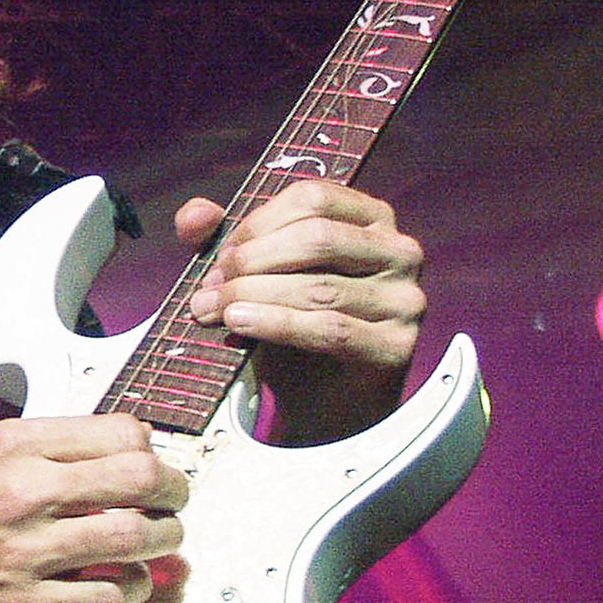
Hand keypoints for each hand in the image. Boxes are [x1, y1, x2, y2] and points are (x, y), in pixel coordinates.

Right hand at [0, 414, 187, 602]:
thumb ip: (27, 449)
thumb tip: (91, 450)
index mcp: (9, 446)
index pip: (117, 431)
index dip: (148, 447)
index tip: (150, 458)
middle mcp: (23, 492)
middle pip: (140, 478)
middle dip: (174, 489)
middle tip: (175, 498)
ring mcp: (27, 550)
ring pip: (135, 537)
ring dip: (163, 540)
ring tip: (161, 540)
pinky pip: (106, 595)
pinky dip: (129, 590)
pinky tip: (125, 583)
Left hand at [176, 181, 425, 443]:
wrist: (321, 403)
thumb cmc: (293, 327)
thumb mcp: (257, 275)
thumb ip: (223, 238)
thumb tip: (197, 213)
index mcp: (370, 219)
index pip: (314, 198)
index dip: (258, 223)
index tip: (222, 254)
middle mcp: (399, 251)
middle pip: (318, 238)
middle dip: (252, 261)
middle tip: (211, 287)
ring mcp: (405, 300)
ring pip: (319, 286)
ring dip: (253, 295)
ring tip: (214, 309)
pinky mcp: (397, 346)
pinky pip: (329, 329)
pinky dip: (276, 324)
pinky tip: (240, 324)